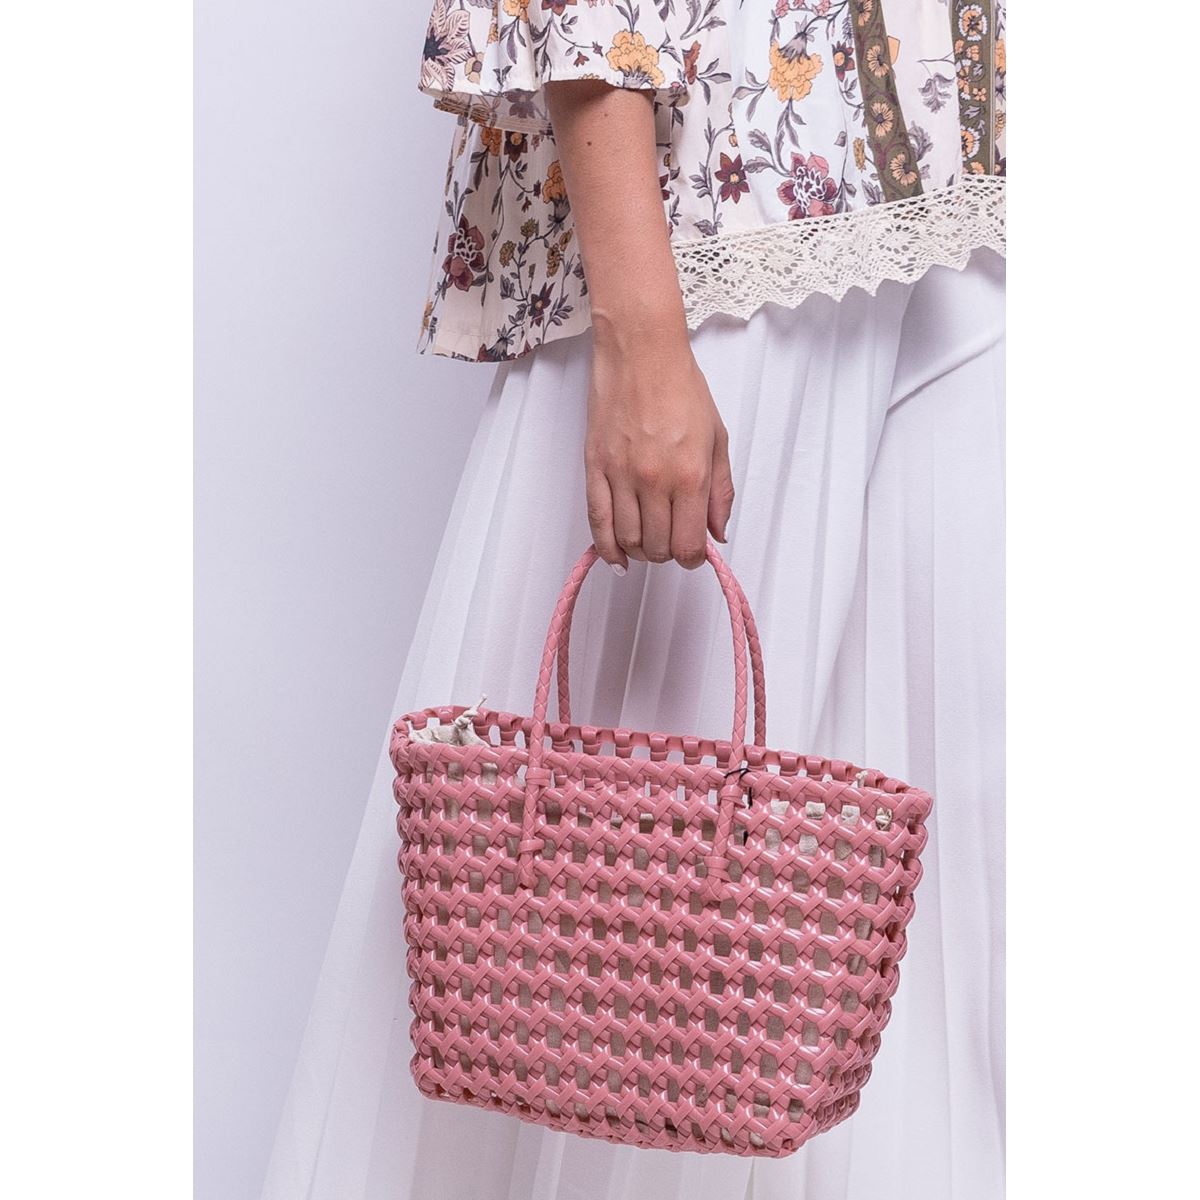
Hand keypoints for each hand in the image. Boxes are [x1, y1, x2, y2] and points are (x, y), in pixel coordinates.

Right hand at [584, 310, 734, 571]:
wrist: (640, 353)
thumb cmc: (681, 387)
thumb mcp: (717, 439)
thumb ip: (720, 492)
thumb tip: (717, 533)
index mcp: (691, 475)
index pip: (689, 545)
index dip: (693, 558)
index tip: (694, 552)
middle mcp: (655, 481)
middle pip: (658, 548)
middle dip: (668, 553)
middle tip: (672, 539)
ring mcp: (621, 476)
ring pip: (628, 540)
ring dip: (640, 551)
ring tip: (648, 541)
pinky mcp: (595, 468)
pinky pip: (598, 522)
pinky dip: (607, 547)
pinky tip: (616, 556)